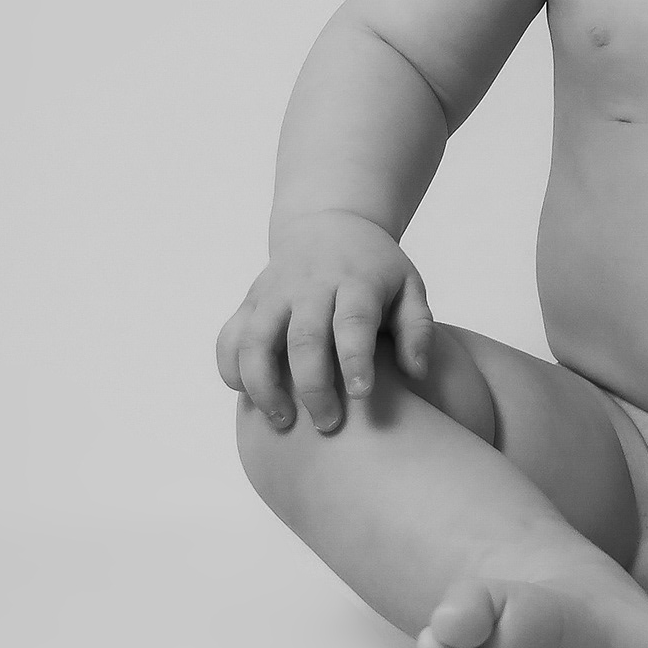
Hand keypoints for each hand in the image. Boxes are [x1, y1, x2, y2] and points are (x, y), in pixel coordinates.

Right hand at [220, 210, 436, 433]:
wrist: (329, 222)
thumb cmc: (376, 269)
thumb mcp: (409, 287)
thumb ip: (417, 329)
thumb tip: (417, 372)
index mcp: (356, 282)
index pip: (352, 321)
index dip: (354, 359)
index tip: (360, 394)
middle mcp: (311, 285)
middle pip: (303, 338)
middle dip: (312, 386)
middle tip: (328, 424)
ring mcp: (275, 292)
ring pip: (256, 340)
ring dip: (263, 384)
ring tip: (282, 421)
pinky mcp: (250, 300)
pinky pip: (230, 336)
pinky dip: (231, 368)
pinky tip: (248, 396)